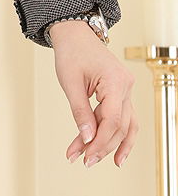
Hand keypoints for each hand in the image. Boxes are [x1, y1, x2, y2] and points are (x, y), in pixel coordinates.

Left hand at [49, 19, 138, 168]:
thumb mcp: (70, 82)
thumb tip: (87, 138)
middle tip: (83, 161)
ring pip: (125, 124)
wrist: (75, 34)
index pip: (112, 120)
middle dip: (101, 146)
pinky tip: (113, 153)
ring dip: (111, 144)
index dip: (99, 141)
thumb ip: (80, 111)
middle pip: (119, 126)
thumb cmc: (71, 53)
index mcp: (116, 81)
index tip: (84, 156)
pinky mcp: (121, 92)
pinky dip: (117, 134)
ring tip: (96, 161)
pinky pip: (123, 117)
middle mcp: (126, 86)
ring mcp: (126, 89)